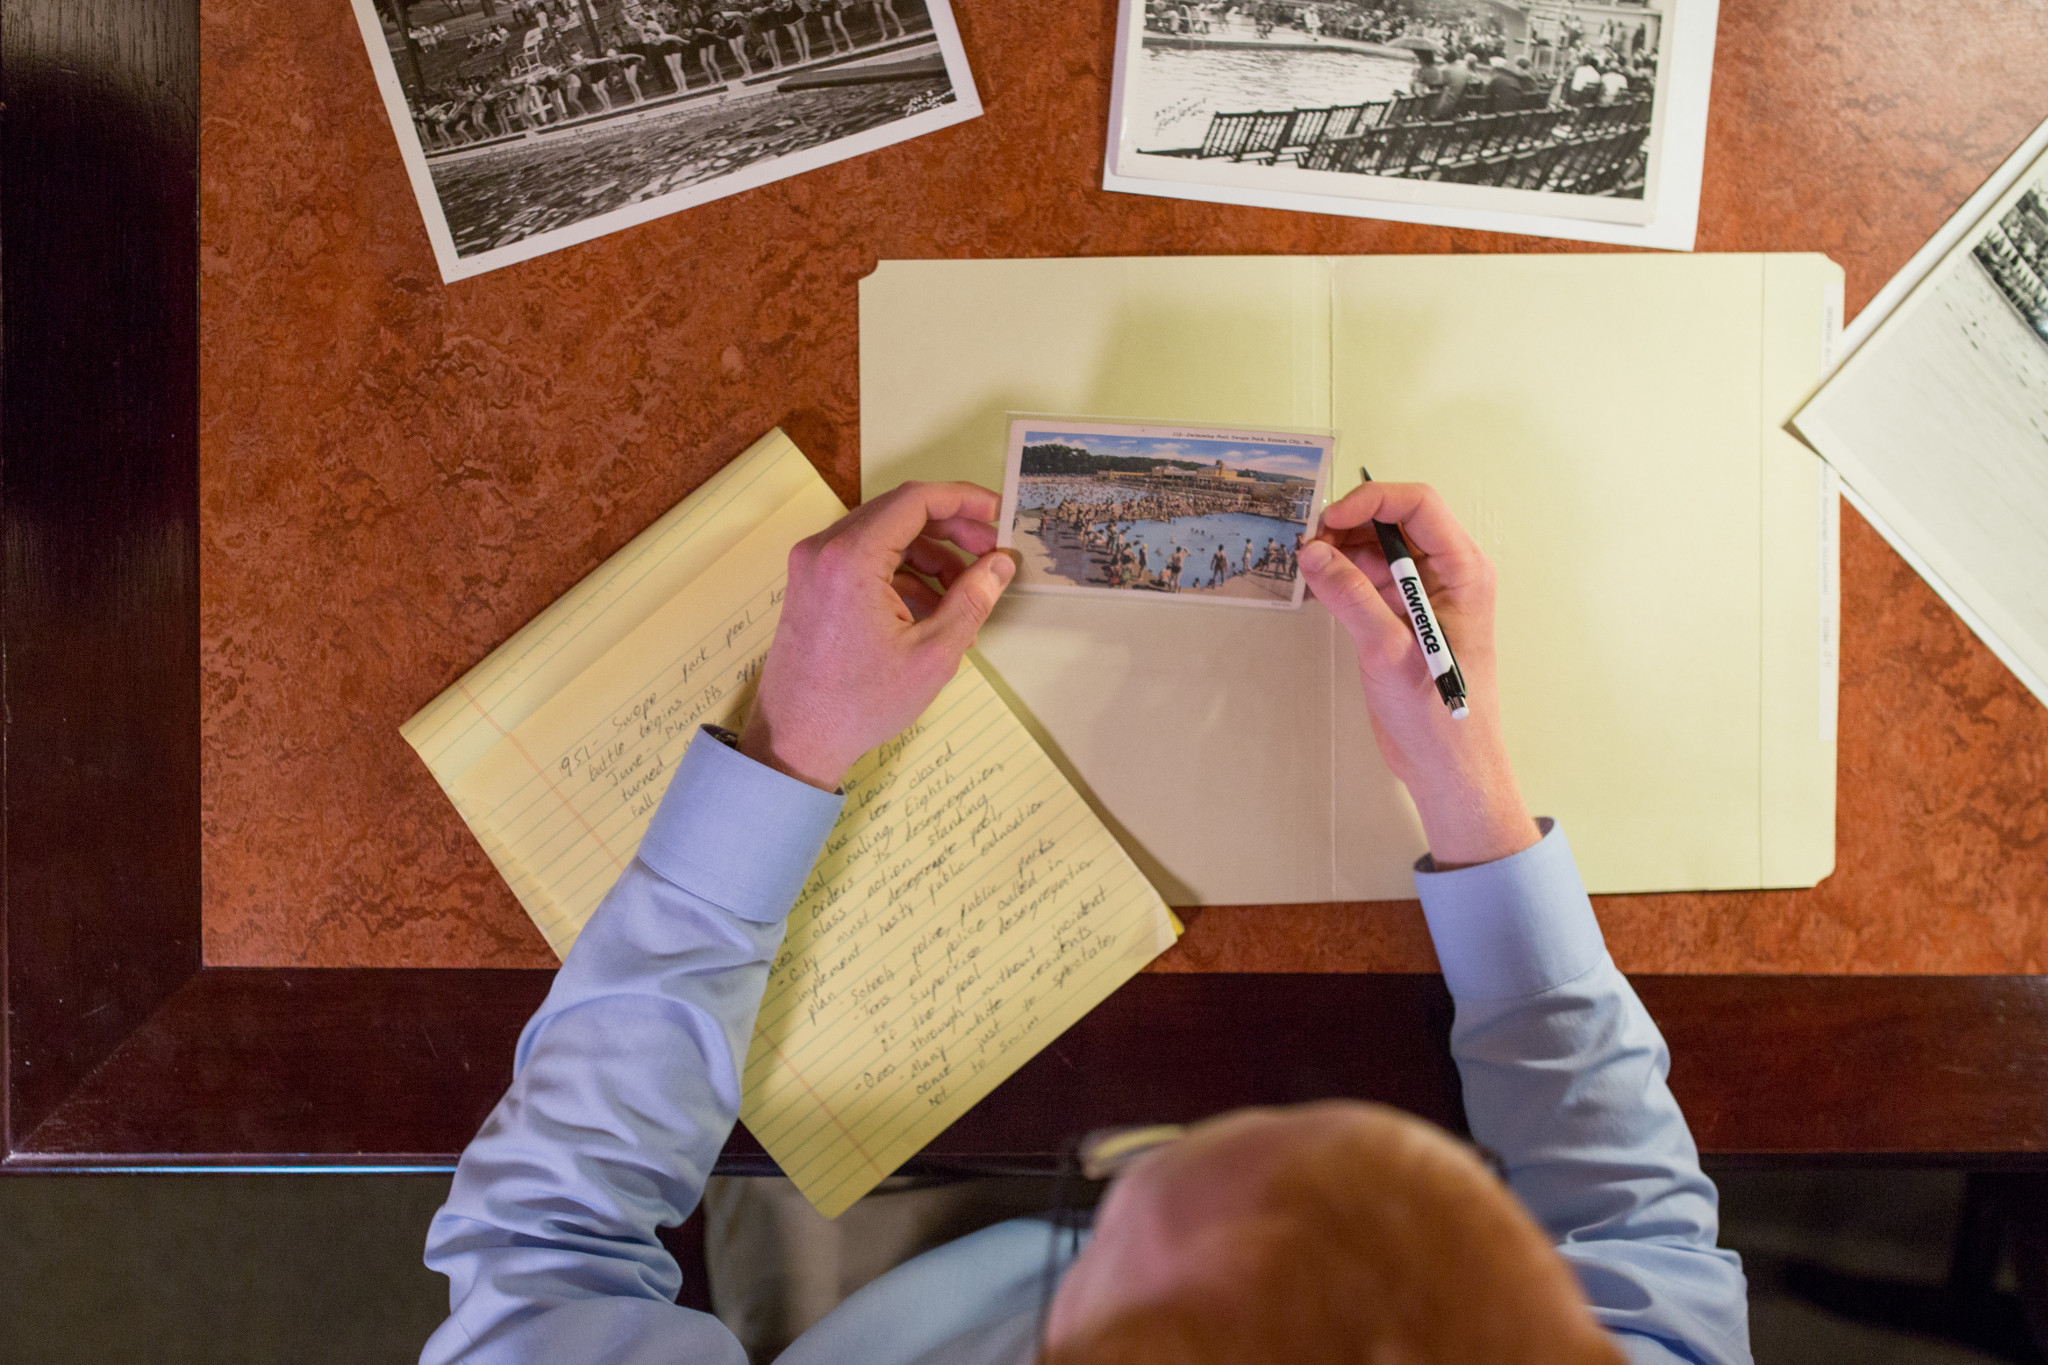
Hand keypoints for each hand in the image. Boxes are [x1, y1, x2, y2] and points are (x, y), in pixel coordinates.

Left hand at [738, 481, 1015, 790]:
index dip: (964, 500)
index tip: (998, 512)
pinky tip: (931, 609)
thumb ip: (973, 599)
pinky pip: (864, 560)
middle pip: (900, 513)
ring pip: (884, 536)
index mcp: (851, 557)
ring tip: (965, 594)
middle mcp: (824, 549)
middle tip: (990, 554)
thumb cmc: (858, 704)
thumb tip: (1001, 563)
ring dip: (929, 555)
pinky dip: (902, 573)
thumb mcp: (933, 654)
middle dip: (951, 530)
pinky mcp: (811, 584)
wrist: (796, 738)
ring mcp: (813, 566)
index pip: (916, 500)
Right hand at [1298, 482, 1537, 867]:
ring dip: (1342, 551)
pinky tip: (1317, 586)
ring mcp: (1424, 596)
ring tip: (1308, 566)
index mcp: (1463, 572)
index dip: (1371, 502)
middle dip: (1350, 526)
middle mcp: (1447, 575)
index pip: (1418, 506)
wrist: (1447, 766)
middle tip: (1309, 546)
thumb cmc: (1437, 714)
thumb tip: (1314, 553)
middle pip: (1395, 522)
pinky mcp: (1402, 617)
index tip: (1328, 521)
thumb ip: (1350, 596)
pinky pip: (1369, 580)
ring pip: (1378, 549)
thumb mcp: (1388, 650)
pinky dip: (1342, 577)